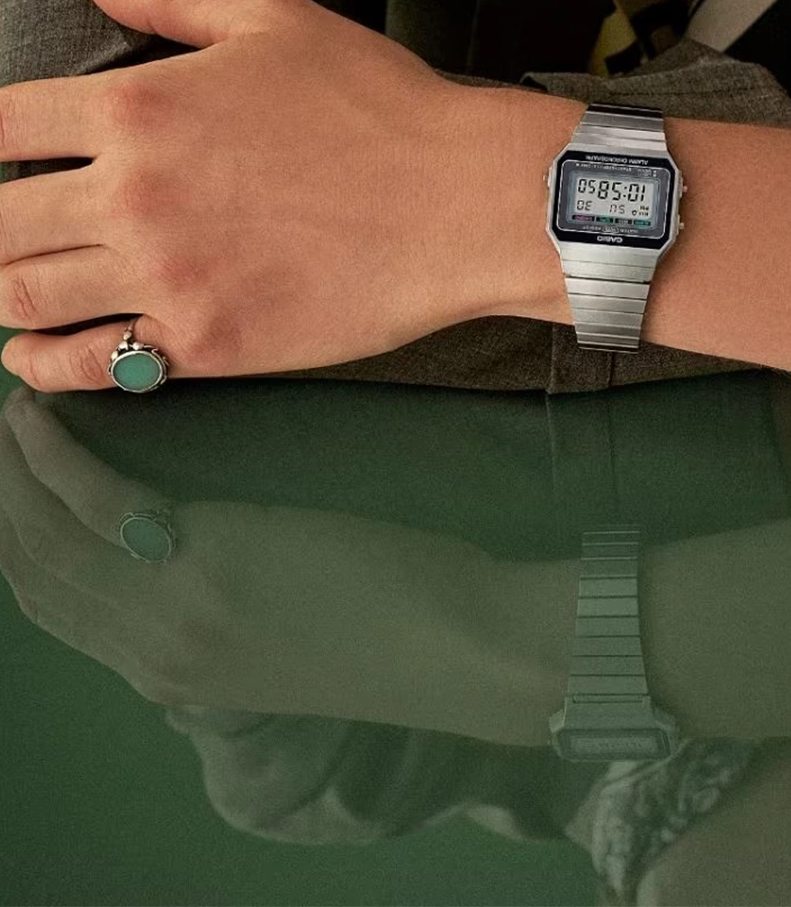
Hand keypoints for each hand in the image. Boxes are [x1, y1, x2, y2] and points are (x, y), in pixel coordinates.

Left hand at [0, 0, 483, 391]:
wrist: (462, 200)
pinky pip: (94, 366)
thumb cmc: (379, 104)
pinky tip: (32, 356)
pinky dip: (45, 364)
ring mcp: (166, 277)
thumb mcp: (275, 21)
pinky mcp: (207, 344)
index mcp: (139, 106)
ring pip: (26, 295)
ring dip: (5, 290)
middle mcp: (133, 194)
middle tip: (9, 226)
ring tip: (15, 284)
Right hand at [0, 387, 495, 724]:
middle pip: (34, 570)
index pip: (53, 607)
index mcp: (167, 673)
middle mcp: (152, 651)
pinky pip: (94, 499)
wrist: (453, 645)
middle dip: (2, 498)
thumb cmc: (386, 621)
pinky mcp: (201, 562)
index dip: (15, 541)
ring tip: (14, 410)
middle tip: (3, 434)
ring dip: (15, 467)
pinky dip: (56, 453)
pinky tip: (44, 414)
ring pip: (45, 534)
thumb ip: (217, 610)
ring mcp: (170, 613)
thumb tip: (181, 547)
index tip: (9, 484)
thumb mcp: (279, 641)